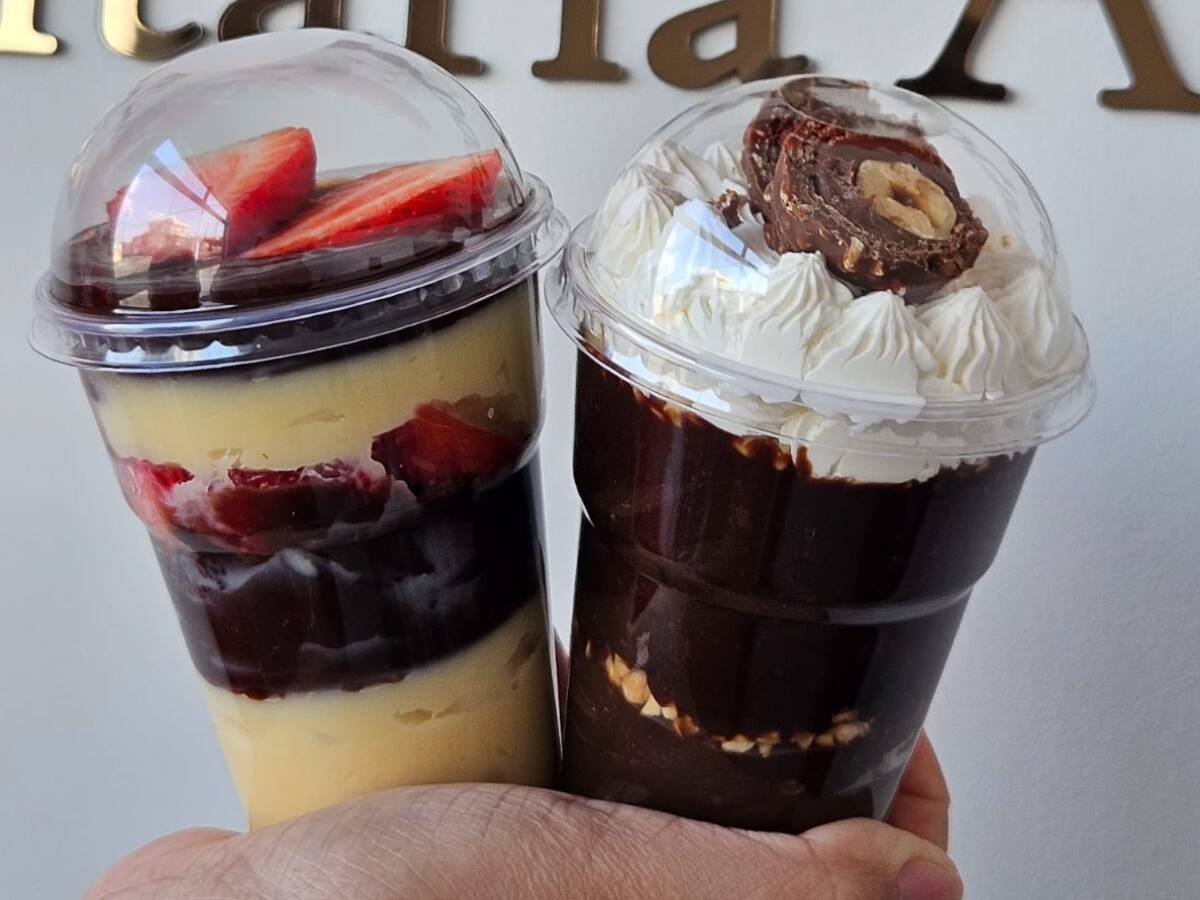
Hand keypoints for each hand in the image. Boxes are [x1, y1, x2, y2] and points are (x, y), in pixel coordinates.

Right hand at [86, 732, 958, 899]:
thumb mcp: (600, 886)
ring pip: (698, 827)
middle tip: (811, 677)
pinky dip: (622, 748)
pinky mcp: (526, 874)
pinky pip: (609, 811)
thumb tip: (927, 888)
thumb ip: (760, 891)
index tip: (901, 732)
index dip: (906, 820)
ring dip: (715, 744)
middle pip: (782, 860)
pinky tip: (596, 680)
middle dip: (810, 764)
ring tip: (716, 664)